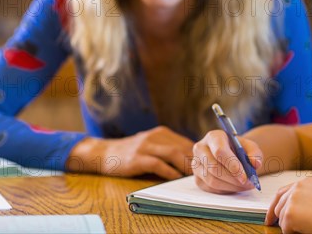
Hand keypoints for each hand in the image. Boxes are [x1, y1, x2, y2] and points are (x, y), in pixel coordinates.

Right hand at [67, 126, 193, 179]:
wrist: (105, 152)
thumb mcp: (152, 144)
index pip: (186, 142)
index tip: (206, 165)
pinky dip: (169, 172)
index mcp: (162, 133)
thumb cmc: (132, 151)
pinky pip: (157, 165)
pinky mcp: (137, 158)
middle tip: (204, 172)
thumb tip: (193, 159)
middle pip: (182, 147)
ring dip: (185, 166)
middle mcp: (155, 136)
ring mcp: (145, 146)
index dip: (197, 154)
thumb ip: (169, 148)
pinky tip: (176, 178)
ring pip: (172, 154)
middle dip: (195, 161)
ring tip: (193, 176)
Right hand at [192, 130, 262, 193]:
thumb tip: (255, 163)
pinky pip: (211, 189)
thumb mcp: (250, 147)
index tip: (245, 176)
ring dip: (231, 186)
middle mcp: (201, 149)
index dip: (232, 165)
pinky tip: (235, 186)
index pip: (219, 151)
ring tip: (245, 185)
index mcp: (213, 137)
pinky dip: (226, 190)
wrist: (230, 154)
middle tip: (248, 183)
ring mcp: (196, 164)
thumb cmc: (239, 149)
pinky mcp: (197, 178)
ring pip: (212, 180)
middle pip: (214, 168)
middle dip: (233, 179)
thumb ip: (255, 153)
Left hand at [265, 177, 311, 233]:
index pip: (283, 192)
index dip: (276, 205)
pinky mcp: (289, 213)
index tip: (271, 215)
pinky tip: (308, 229)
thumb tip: (298, 210)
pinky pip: (285, 229)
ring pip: (281, 218)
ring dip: (291, 226)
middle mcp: (296, 187)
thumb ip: (308, 197)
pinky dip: (293, 233)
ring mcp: (292, 199)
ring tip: (309, 227)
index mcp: (305, 182)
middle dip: (281, 218)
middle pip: (278, 205)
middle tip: (286, 227)